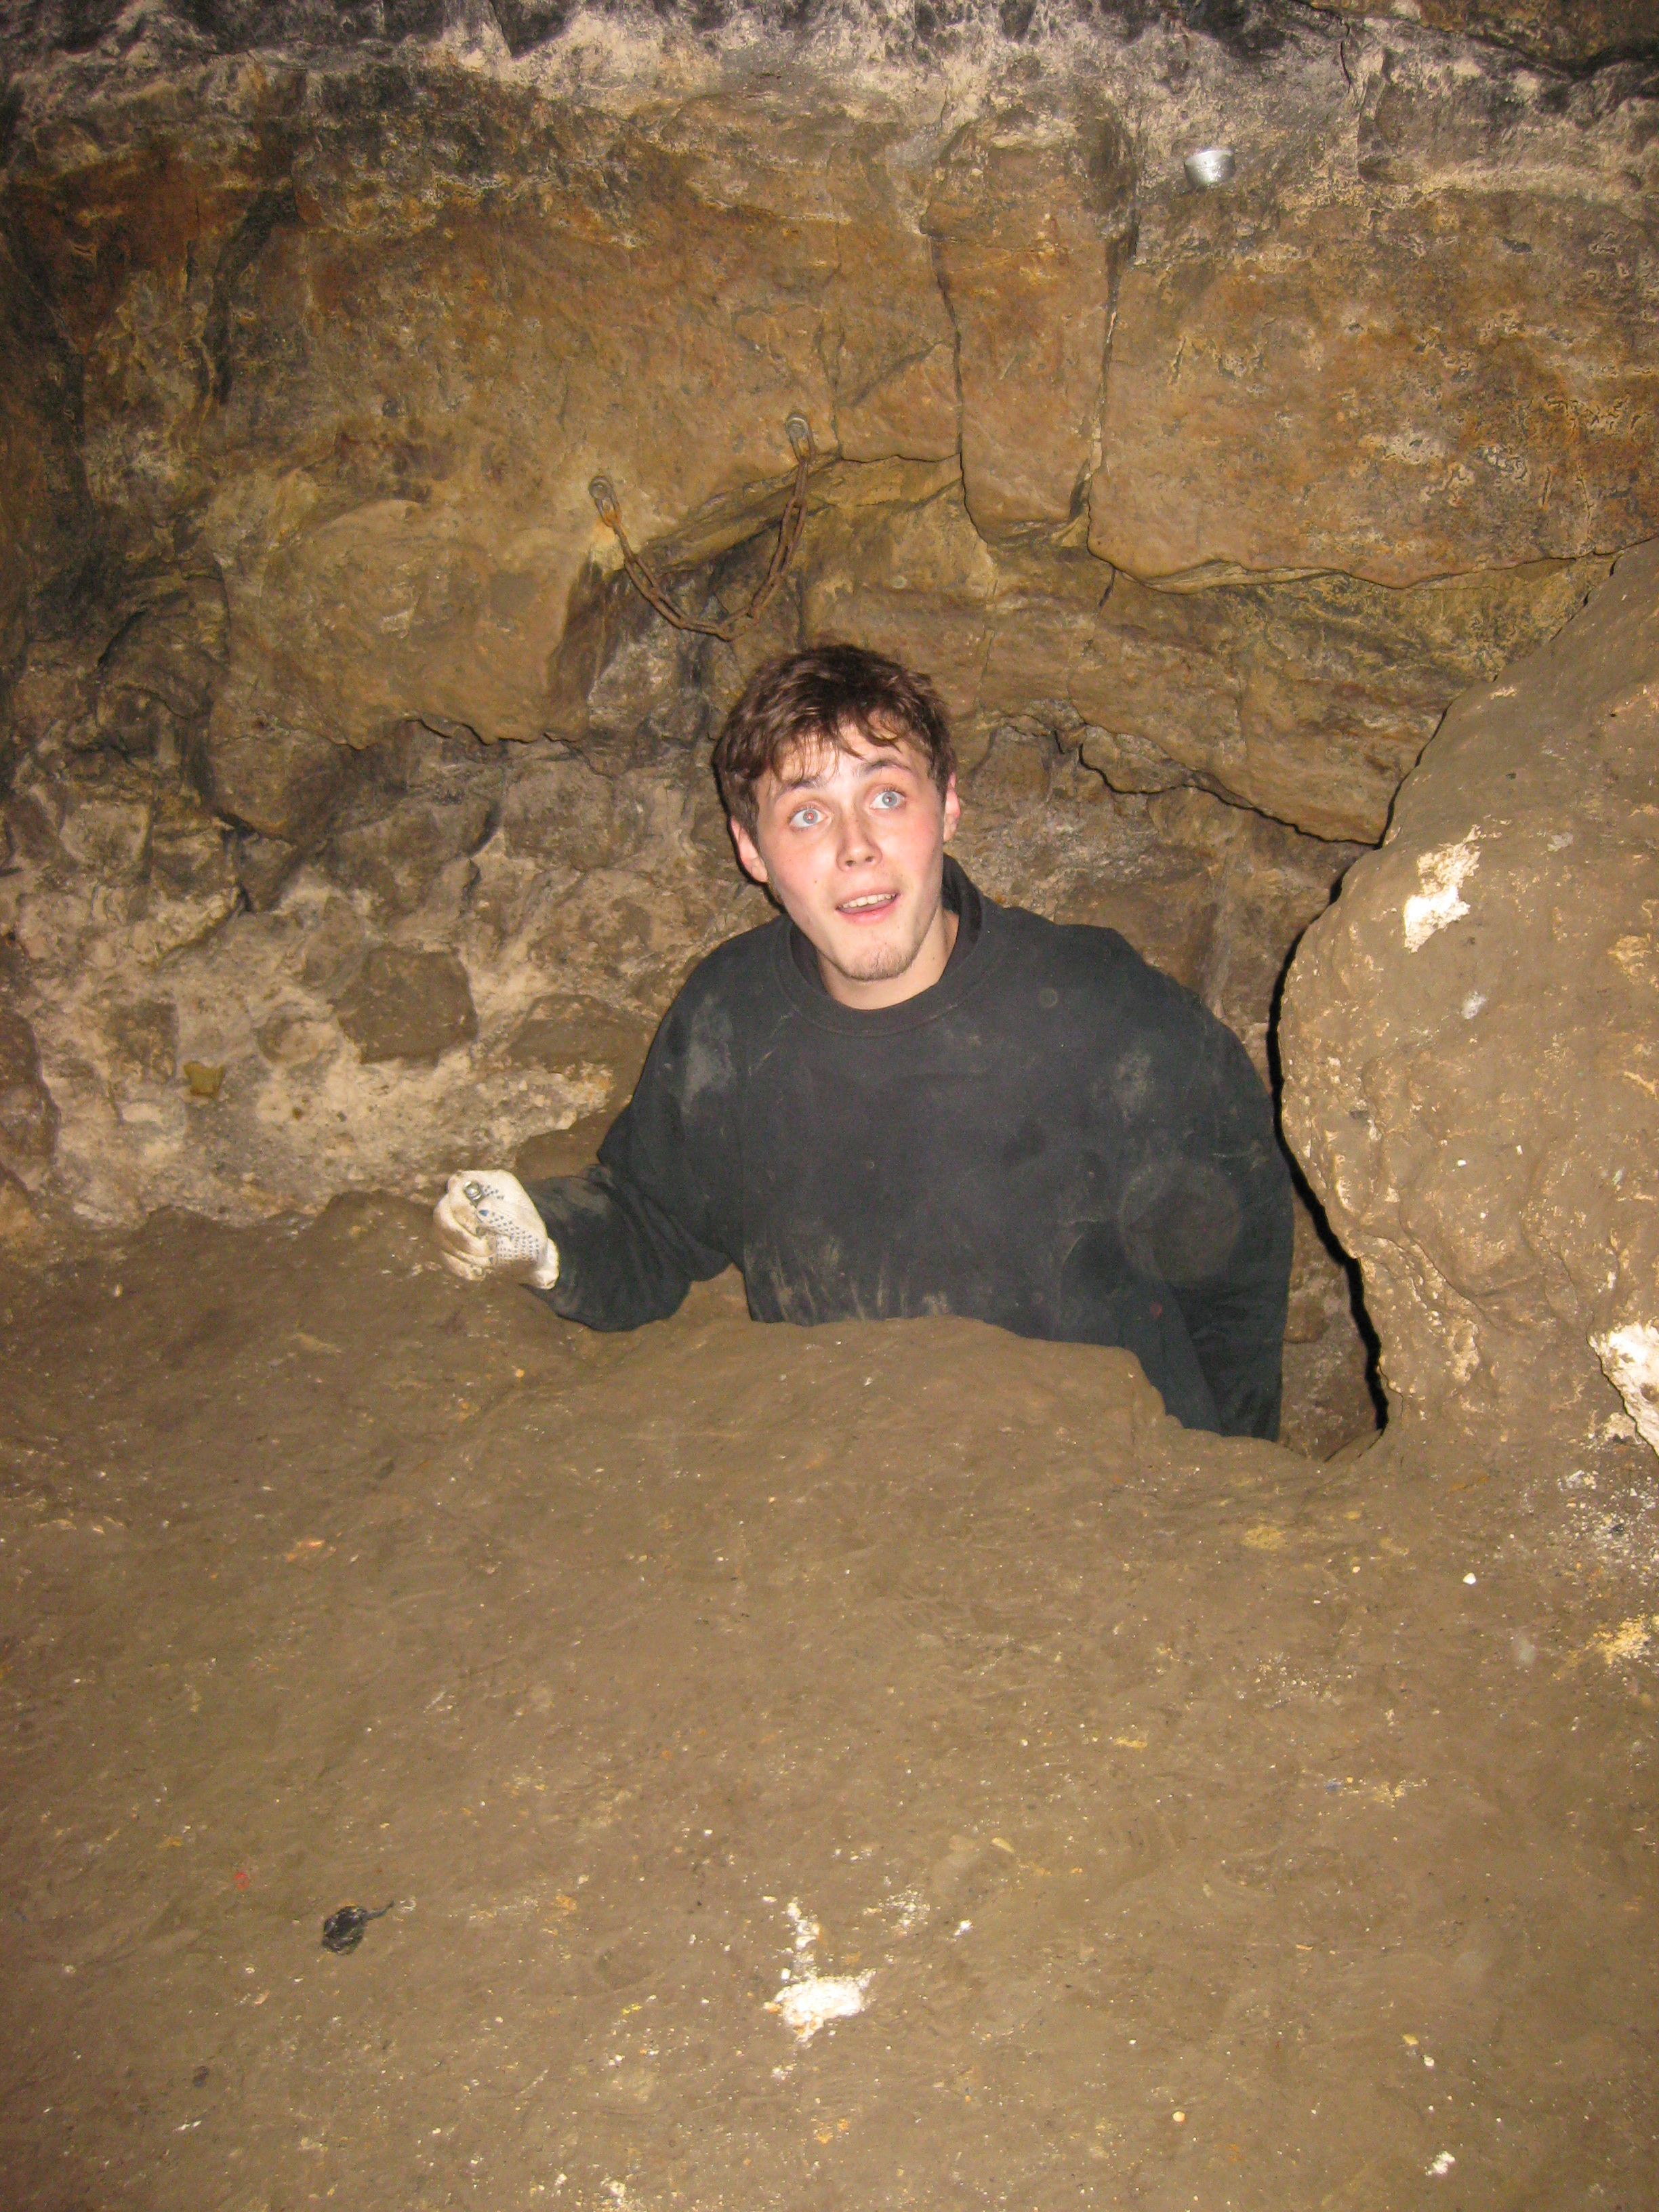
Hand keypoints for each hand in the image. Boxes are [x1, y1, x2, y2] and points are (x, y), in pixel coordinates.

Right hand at [433, 1170, 559, 1288]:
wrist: (527, 1265)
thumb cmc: (531, 1243)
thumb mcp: (530, 1231)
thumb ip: (510, 1217)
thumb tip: (481, 1208)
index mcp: (492, 1184)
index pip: (459, 1182)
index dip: (462, 1208)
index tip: (481, 1230)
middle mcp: (469, 1197)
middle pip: (441, 1210)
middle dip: (461, 1237)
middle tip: (487, 1251)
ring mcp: (455, 1218)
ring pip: (437, 1233)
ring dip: (462, 1253)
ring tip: (488, 1262)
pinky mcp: (448, 1240)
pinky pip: (440, 1253)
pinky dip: (459, 1266)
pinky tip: (479, 1271)